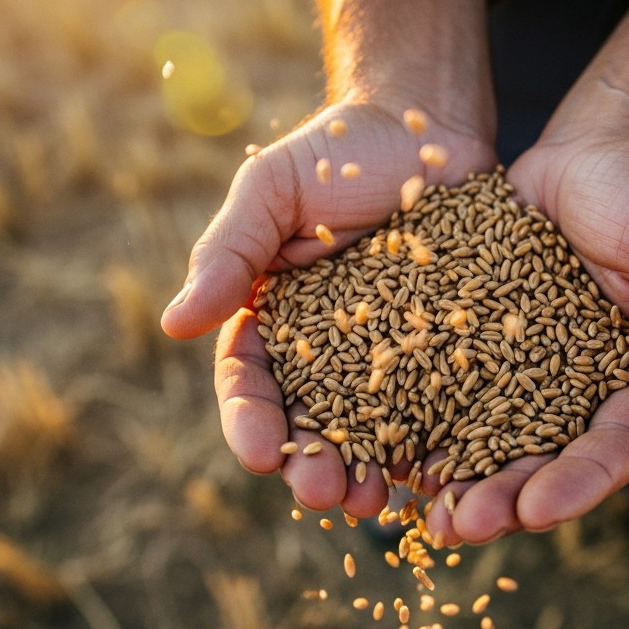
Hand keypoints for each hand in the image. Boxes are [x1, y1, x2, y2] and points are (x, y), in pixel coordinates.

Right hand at [169, 102, 495, 515]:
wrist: (426, 123)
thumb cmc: (336, 150)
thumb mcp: (271, 189)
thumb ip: (228, 253)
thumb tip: (173, 325)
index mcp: (275, 323)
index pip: (253, 383)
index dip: (251, 422)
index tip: (260, 452)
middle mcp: (330, 355)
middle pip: (312, 424)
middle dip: (311, 466)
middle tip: (323, 494)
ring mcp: (394, 358)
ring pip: (378, 431)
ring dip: (372, 474)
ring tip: (377, 504)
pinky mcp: (454, 352)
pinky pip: (449, 407)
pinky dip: (442, 445)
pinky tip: (446, 475)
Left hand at [422, 0, 628, 544]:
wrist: (591, 146)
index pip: (616, 449)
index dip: (580, 484)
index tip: (539, 510)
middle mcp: (585, 394)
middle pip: (547, 463)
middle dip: (507, 501)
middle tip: (461, 528)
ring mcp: (527, 374)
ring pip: (492, 441)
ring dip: (459, 481)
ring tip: (418, 512)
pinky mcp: (479, 346)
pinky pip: (448, 391)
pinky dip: (422, 423)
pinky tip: (385, 450)